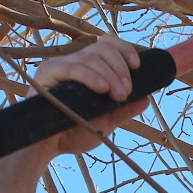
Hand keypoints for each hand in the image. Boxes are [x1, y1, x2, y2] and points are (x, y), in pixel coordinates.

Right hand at [26, 36, 149, 157]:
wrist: (46, 148)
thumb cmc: (72, 134)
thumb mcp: (105, 122)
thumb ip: (123, 111)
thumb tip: (146, 100)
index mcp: (88, 69)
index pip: (107, 45)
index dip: (125, 50)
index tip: (137, 66)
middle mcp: (74, 63)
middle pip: (102, 47)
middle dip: (120, 67)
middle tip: (124, 92)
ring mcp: (60, 66)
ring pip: (90, 56)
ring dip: (110, 74)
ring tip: (118, 95)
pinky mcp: (47, 72)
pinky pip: (72, 67)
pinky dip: (90, 76)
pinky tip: (102, 88)